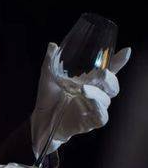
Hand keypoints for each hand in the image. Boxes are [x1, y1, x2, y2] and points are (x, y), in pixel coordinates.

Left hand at [30, 42, 130, 157]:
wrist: (41, 120)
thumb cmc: (48, 98)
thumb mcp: (48, 78)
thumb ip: (51, 62)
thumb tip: (52, 45)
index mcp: (90, 81)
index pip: (109, 70)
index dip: (119, 62)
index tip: (125, 52)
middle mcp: (96, 94)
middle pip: (113, 85)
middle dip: (109, 79)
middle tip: (100, 73)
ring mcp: (95, 108)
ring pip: (106, 100)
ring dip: (97, 93)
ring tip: (83, 89)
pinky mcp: (91, 122)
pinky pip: (101, 116)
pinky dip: (98, 109)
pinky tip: (91, 103)